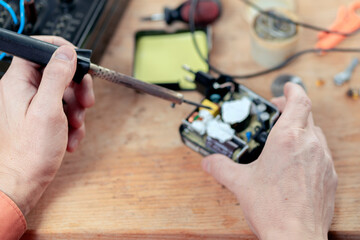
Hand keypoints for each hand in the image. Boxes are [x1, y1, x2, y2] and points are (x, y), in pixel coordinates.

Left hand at [0, 36, 94, 215]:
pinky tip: (70, 136)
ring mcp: (34, 104)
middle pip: (58, 73)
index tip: (78, 62)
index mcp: (18, 82)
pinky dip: (72, 122)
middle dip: (77, 88)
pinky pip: (65, 110)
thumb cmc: (30, 150)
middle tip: (86, 101)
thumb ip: (57, 76)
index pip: (37, 50)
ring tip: (76, 126)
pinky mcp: (43, 117)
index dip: (59, 51)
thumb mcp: (48, 109)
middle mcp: (24, 90)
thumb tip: (65, 52)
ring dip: (77, 109)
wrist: (25, 180)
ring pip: (65, 93)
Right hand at [202, 83, 337, 239]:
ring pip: (315, 133)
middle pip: (307, 115)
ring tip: (286, 136)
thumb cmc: (273, 209)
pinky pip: (322, 153)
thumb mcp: (239, 183)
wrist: (296, 237)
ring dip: (302, 129)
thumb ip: (221, 168)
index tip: (287, 87)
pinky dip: (309, 149)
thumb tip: (208, 162)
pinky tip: (296, 162)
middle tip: (279, 112)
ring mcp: (323, 161)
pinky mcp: (329, 176)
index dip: (293, 90)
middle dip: (292, 109)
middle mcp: (309, 145)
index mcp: (287, 140)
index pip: (298, 101)